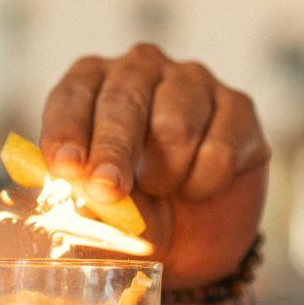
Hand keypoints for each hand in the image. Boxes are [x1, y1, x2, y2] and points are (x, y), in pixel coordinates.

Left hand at [40, 44, 268, 289]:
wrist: (193, 236)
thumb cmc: (134, 209)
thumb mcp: (103, 211)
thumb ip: (89, 201)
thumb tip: (83, 197)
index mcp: (92, 82)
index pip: (74, 96)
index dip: (67, 131)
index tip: (65, 167)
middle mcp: (141, 68)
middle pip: (124, 102)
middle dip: (113, 151)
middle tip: (107, 191)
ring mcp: (193, 81)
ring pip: (175, 126)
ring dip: (165, 175)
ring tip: (163, 189)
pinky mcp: (238, 106)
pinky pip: (219, 150)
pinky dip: (204, 184)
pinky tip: (199, 189)